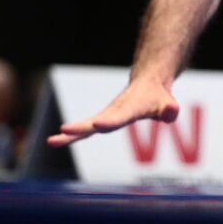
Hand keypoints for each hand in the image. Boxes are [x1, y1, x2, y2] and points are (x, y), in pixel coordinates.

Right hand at [47, 78, 179, 146]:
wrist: (147, 83)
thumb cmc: (157, 97)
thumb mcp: (167, 103)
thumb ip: (169, 109)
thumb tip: (171, 113)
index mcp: (131, 109)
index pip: (120, 117)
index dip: (110, 121)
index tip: (98, 124)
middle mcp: (114, 112)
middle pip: (96, 122)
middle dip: (81, 127)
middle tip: (64, 129)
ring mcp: (106, 117)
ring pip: (86, 127)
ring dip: (70, 134)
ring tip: (51, 141)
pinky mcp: (102, 121)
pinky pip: (85, 130)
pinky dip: (70, 136)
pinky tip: (54, 141)